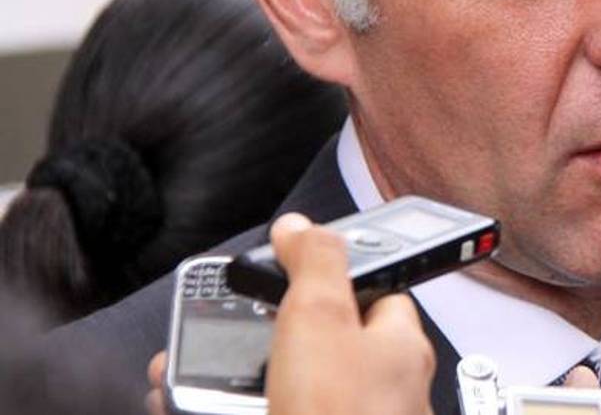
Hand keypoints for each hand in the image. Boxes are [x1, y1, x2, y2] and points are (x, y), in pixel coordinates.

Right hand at [144, 213, 435, 414]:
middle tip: (213, 333)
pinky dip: (222, 410)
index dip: (331, 279)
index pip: (374, 293)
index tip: (287, 272)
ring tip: (181, 376)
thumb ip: (313, 263)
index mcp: (396, 347)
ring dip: (225, 380)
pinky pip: (261, 414)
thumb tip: (302, 226)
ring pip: (277, 390)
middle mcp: (377, 391)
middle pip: (313, 345)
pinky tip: (187, 406)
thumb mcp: (321, 317)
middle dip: (255, 336)